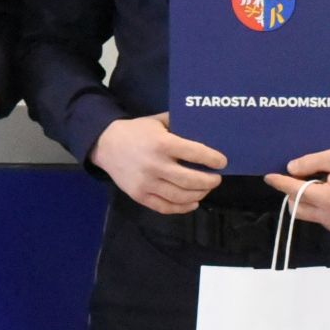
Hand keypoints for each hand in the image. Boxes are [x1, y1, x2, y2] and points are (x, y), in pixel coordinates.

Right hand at [90, 114, 225, 213]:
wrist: (106, 145)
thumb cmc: (137, 131)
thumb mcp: (158, 121)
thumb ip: (179, 124)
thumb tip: (204, 130)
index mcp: (162, 144)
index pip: (194, 153)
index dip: (212, 159)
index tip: (222, 162)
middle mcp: (155, 165)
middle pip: (190, 180)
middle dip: (209, 181)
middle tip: (217, 178)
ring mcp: (147, 183)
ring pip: (180, 196)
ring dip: (199, 194)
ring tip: (206, 189)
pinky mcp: (140, 196)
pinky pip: (165, 207)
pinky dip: (182, 208)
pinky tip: (192, 202)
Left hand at [264, 148, 329, 236]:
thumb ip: (311, 163)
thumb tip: (291, 169)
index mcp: (329, 199)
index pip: (296, 191)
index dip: (281, 183)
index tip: (269, 177)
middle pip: (298, 208)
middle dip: (293, 193)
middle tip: (302, 178)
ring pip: (309, 215)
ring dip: (307, 201)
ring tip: (322, 185)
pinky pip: (322, 219)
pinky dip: (320, 208)